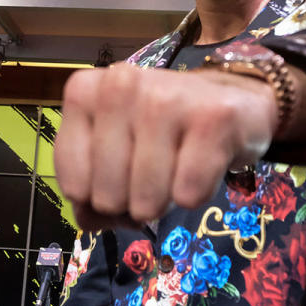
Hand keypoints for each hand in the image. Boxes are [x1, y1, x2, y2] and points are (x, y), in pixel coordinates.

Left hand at [53, 63, 277, 230]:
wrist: (232, 99)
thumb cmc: (161, 129)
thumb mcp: (112, 150)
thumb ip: (87, 188)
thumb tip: (89, 221)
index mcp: (84, 91)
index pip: (73, 187)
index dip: (98, 201)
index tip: (120, 178)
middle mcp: (120, 84)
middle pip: (108, 198)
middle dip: (132, 203)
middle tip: (153, 174)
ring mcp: (166, 97)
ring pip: (147, 200)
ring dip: (165, 201)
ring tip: (178, 167)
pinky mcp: (214, 117)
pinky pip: (189, 194)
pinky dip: (198, 194)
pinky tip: (203, 162)